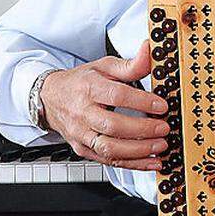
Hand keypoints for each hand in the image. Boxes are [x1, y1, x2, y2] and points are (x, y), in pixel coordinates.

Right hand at [39, 40, 169, 170]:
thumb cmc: (80, 82)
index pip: (116, 96)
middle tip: (163, 128)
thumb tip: (149, 51)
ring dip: (138, 151)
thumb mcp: (104, 67)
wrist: (50, 98)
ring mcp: (81, 134)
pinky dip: (132, 164)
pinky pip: (108, 161)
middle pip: (112, 126)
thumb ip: (129, 64)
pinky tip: (150, 162)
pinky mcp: (83, 149)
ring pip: (109, 148)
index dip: (141, 102)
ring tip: (160, 146)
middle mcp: (82, 112)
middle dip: (142, 129)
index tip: (161, 105)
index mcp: (88, 88)